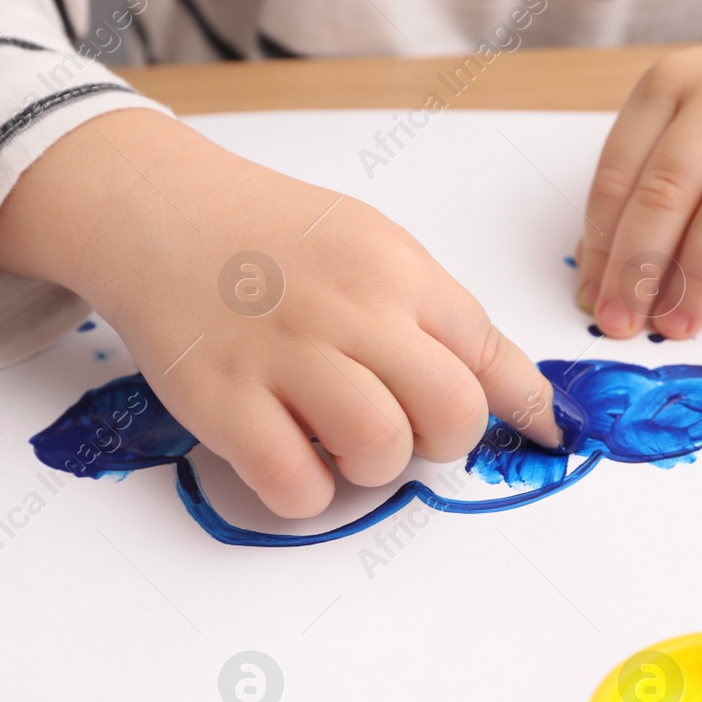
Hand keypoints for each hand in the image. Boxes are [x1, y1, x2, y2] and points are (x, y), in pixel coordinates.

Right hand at [0, 109, 563, 518]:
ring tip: (340, 439)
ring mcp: (283, 354)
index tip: (548, 436)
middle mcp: (349, 308)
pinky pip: (298, 485)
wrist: (154, 210)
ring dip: (374, 467)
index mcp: (395, 268)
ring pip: (382, 452)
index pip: (489, 351)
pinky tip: (292, 458)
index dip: (526, 406)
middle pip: (452, 414)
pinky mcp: (222, 400)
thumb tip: (509, 389)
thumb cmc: (270, 238)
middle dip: (442, 441)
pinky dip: (307, 492)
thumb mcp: (368, 245)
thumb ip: (431, 313)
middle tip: (406, 430)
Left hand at [577, 27, 701, 337]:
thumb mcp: (692, 125)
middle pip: (666, 194)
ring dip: (695, 282)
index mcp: (669, 84)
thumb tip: (600, 267)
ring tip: (677, 325)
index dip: (602, 246)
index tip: (594, 298)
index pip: (619, 174)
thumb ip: (647, 182)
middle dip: (639, 270)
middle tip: (624, 322)